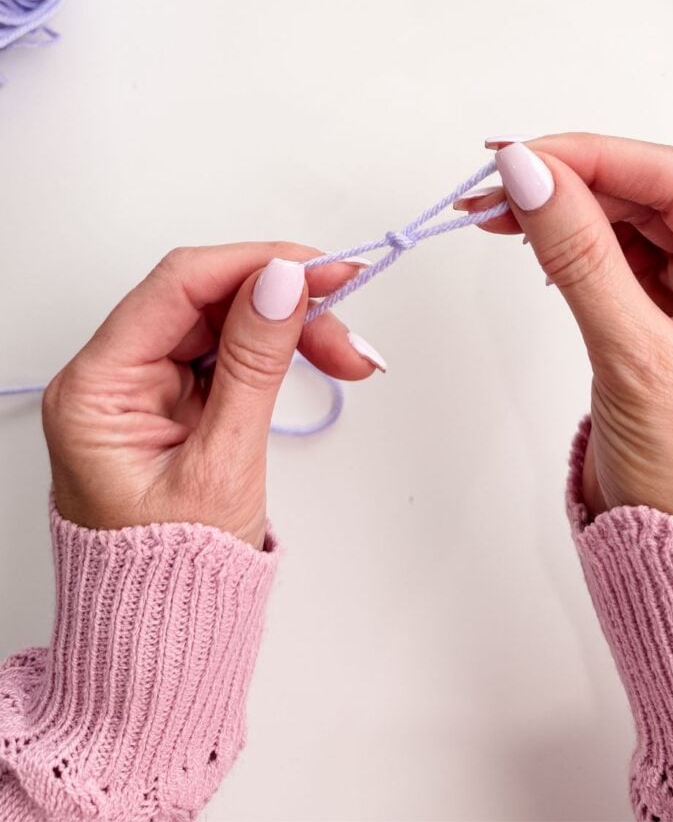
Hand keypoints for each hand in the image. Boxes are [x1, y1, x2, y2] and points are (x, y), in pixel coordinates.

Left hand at [43, 243, 380, 548]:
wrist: (167, 634)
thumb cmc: (174, 575)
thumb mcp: (222, 465)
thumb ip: (254, 365)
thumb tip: (282, 282)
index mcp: (97, 389)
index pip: (177, 286)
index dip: (256, 264)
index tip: (322, 269)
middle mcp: (112, 377)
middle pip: (207, 298)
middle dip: (285, 302)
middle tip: (350, 318)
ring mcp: (144, 388)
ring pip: (225, 321)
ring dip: (291, 328)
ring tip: (349, 356)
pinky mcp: (175, 401)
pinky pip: (229, 353)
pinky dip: (278, 353)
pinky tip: (319, 359)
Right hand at [458, 135, 672, 526]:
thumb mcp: (634, 360)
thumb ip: (578, 258)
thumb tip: (533, 176)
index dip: (601, 158)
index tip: (528, 155)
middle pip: (658, 197)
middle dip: (575, 182)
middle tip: (500, 180)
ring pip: (634, 223)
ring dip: (567, 211)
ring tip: (500, 208)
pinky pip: (621, 259)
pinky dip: (573, 246)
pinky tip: (535, 238)